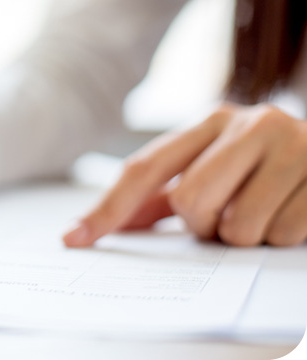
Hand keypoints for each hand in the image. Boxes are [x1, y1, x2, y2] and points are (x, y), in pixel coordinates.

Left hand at [64, 103, 306, 246]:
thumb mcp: (215, 168)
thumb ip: (162, 195)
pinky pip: (282, 234)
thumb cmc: (266, 167)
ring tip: (263, 211)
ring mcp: (292, 145)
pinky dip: (281, 237)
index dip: (108, 207)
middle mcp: (248, 123)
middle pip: (190, 201)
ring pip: (237, 226)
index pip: (144, 168)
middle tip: (226, 218)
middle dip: (204, 226)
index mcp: (210, 121)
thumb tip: (101, 225)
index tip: (75, 238)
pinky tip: (292, 212)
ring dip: (244, 236)